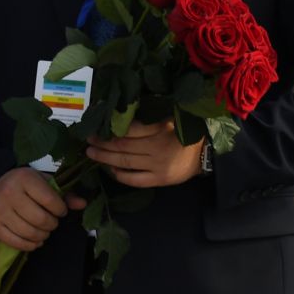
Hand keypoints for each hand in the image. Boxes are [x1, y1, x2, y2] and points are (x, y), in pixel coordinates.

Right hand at [0, 167, 86, 251]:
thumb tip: (83, 203)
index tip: (59, 210)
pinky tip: (33, 238)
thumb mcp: (44, 184)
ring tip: (43, 230)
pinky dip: (30, 245)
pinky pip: (17, 243)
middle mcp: (8, 192)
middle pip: (41, 220)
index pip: (52, 201)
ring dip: (42, 235)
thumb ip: (64, 194)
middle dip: (52, 224)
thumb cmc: (24, 186)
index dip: (61, 210)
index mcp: (24, 178)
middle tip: (51, 221)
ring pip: (30, 233)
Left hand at [86, 119, 204, 187]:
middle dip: (102, 143)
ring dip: (105, 158)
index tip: (98, 125)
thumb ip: (148, 117)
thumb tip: (119, 113)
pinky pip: (135, 180)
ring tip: (91, 153)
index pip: (129, 129)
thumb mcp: (169, 117)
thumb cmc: (184, 131)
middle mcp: (157, 147)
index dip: (110, 128)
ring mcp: (158, 165)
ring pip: (125, 162)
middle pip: (122, 145)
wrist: (206, 153)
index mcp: (160, 128)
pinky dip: (121, 175)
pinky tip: (111, 170)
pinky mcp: (160, 180)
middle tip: (88, 140)